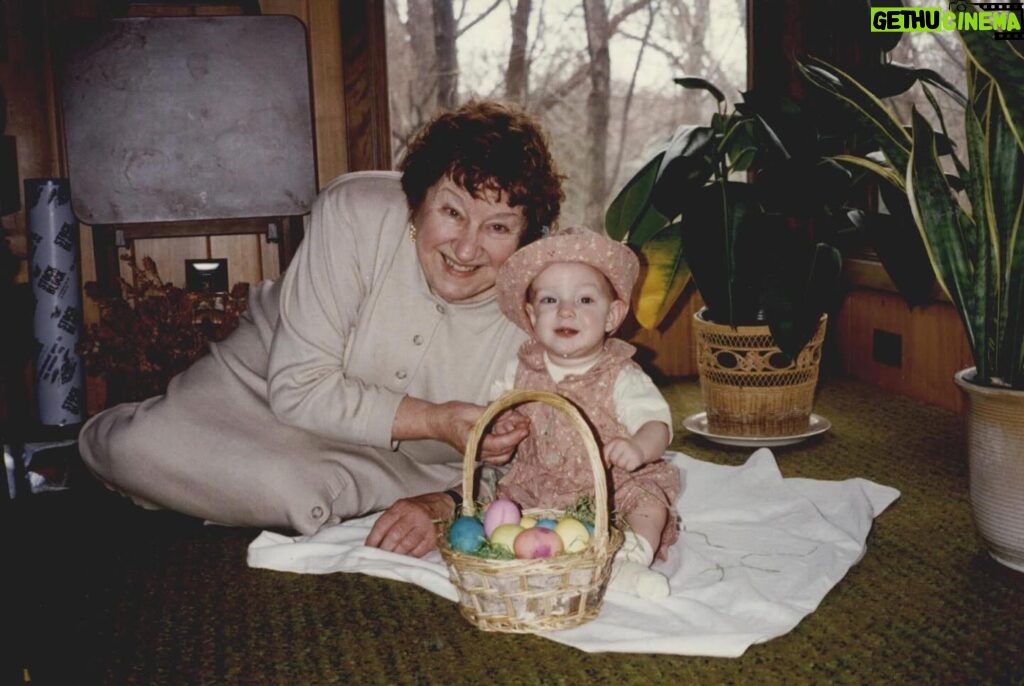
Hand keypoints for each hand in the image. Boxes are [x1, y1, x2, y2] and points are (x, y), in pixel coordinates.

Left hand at [365, 491, 454, 556]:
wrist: (445, 505)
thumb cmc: (420, 508)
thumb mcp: (403, 507)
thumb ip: (391, 521)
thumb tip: (376, 541)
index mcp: (402, 507)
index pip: (383, 524)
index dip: (374, 538)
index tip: (368, 548)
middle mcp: (413, 515)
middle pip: (394, 535)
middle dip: (384, 549)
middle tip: (379, 557)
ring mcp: (425, 526)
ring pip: (406, 544)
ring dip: (396, 554)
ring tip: (390, 559)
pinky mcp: (434, 537)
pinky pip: (419, 551)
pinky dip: (410, 556)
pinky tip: (406, 558)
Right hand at [393, 397, 528, 461]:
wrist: (436, 422)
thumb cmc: (450, 415)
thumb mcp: (471, 410)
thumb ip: (491, 413)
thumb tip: (510, 411)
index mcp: (473, 444)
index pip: (499, 444)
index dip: (514, 436)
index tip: (525, 427)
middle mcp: (477, 453)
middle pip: (504, 451)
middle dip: (516, 436)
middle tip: (525, 422)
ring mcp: (479, 453)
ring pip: (503, 453)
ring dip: (512, 438)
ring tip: (518, 422)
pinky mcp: (481, 450)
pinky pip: (498, 451)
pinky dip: (506, 439)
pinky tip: (508, 425)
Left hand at [603, 437, 646, 471]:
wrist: (640, 447)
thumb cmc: (623, 449)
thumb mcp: (614, 446)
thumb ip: (606, 453)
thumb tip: (607, 466)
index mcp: (616, 441)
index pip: (606, 451)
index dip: (606, 458)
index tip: (609, 460)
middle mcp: (623, 444)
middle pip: (613, 458)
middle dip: (615, 461)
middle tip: (621, 459)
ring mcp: (630, 451)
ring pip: (620, 464)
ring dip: (622, 465)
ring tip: (626, 460)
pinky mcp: (636, 459)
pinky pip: (628, 468)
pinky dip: (629, 468)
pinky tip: (631, 463)